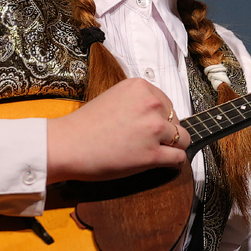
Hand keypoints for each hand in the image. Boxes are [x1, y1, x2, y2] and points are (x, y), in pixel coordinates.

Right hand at [46, 78, 187, 183]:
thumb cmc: (86, 125)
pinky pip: (179, 157)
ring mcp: (153, 129)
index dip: (160, 118)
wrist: (67, 145)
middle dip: (166, 132)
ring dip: (173, 147)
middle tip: (147, 141)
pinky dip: (175, 162)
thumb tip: (161, 115)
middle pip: (176, 120)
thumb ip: (138, 102)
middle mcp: (150, 104)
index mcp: (140, 87)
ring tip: (156, 152)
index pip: (167, 103)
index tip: (148, 127)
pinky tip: (164, 163)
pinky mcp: (152, 154)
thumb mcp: (115, 97)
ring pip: (183, 139)